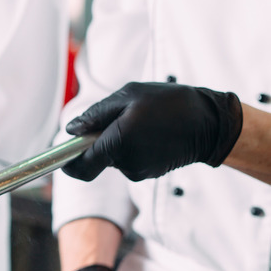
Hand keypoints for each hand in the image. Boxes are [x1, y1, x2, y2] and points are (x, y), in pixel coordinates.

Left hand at [62, 82, 242, 180]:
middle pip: (97, 158)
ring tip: (141, 121)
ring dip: (118, 141)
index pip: (82, 166)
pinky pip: (128, 160)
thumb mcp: (128, 96)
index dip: (68, 163)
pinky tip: (150, 132)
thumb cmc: (169, 103)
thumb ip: (95, 114)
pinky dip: (131, 147)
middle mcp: (125, 163)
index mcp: (117, 143)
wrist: (210, 123)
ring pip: (113, 157)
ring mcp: (138, 171)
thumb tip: (71, 129)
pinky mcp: (148, 174)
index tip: (61, 155)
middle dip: (99, 141)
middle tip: (118, 117)